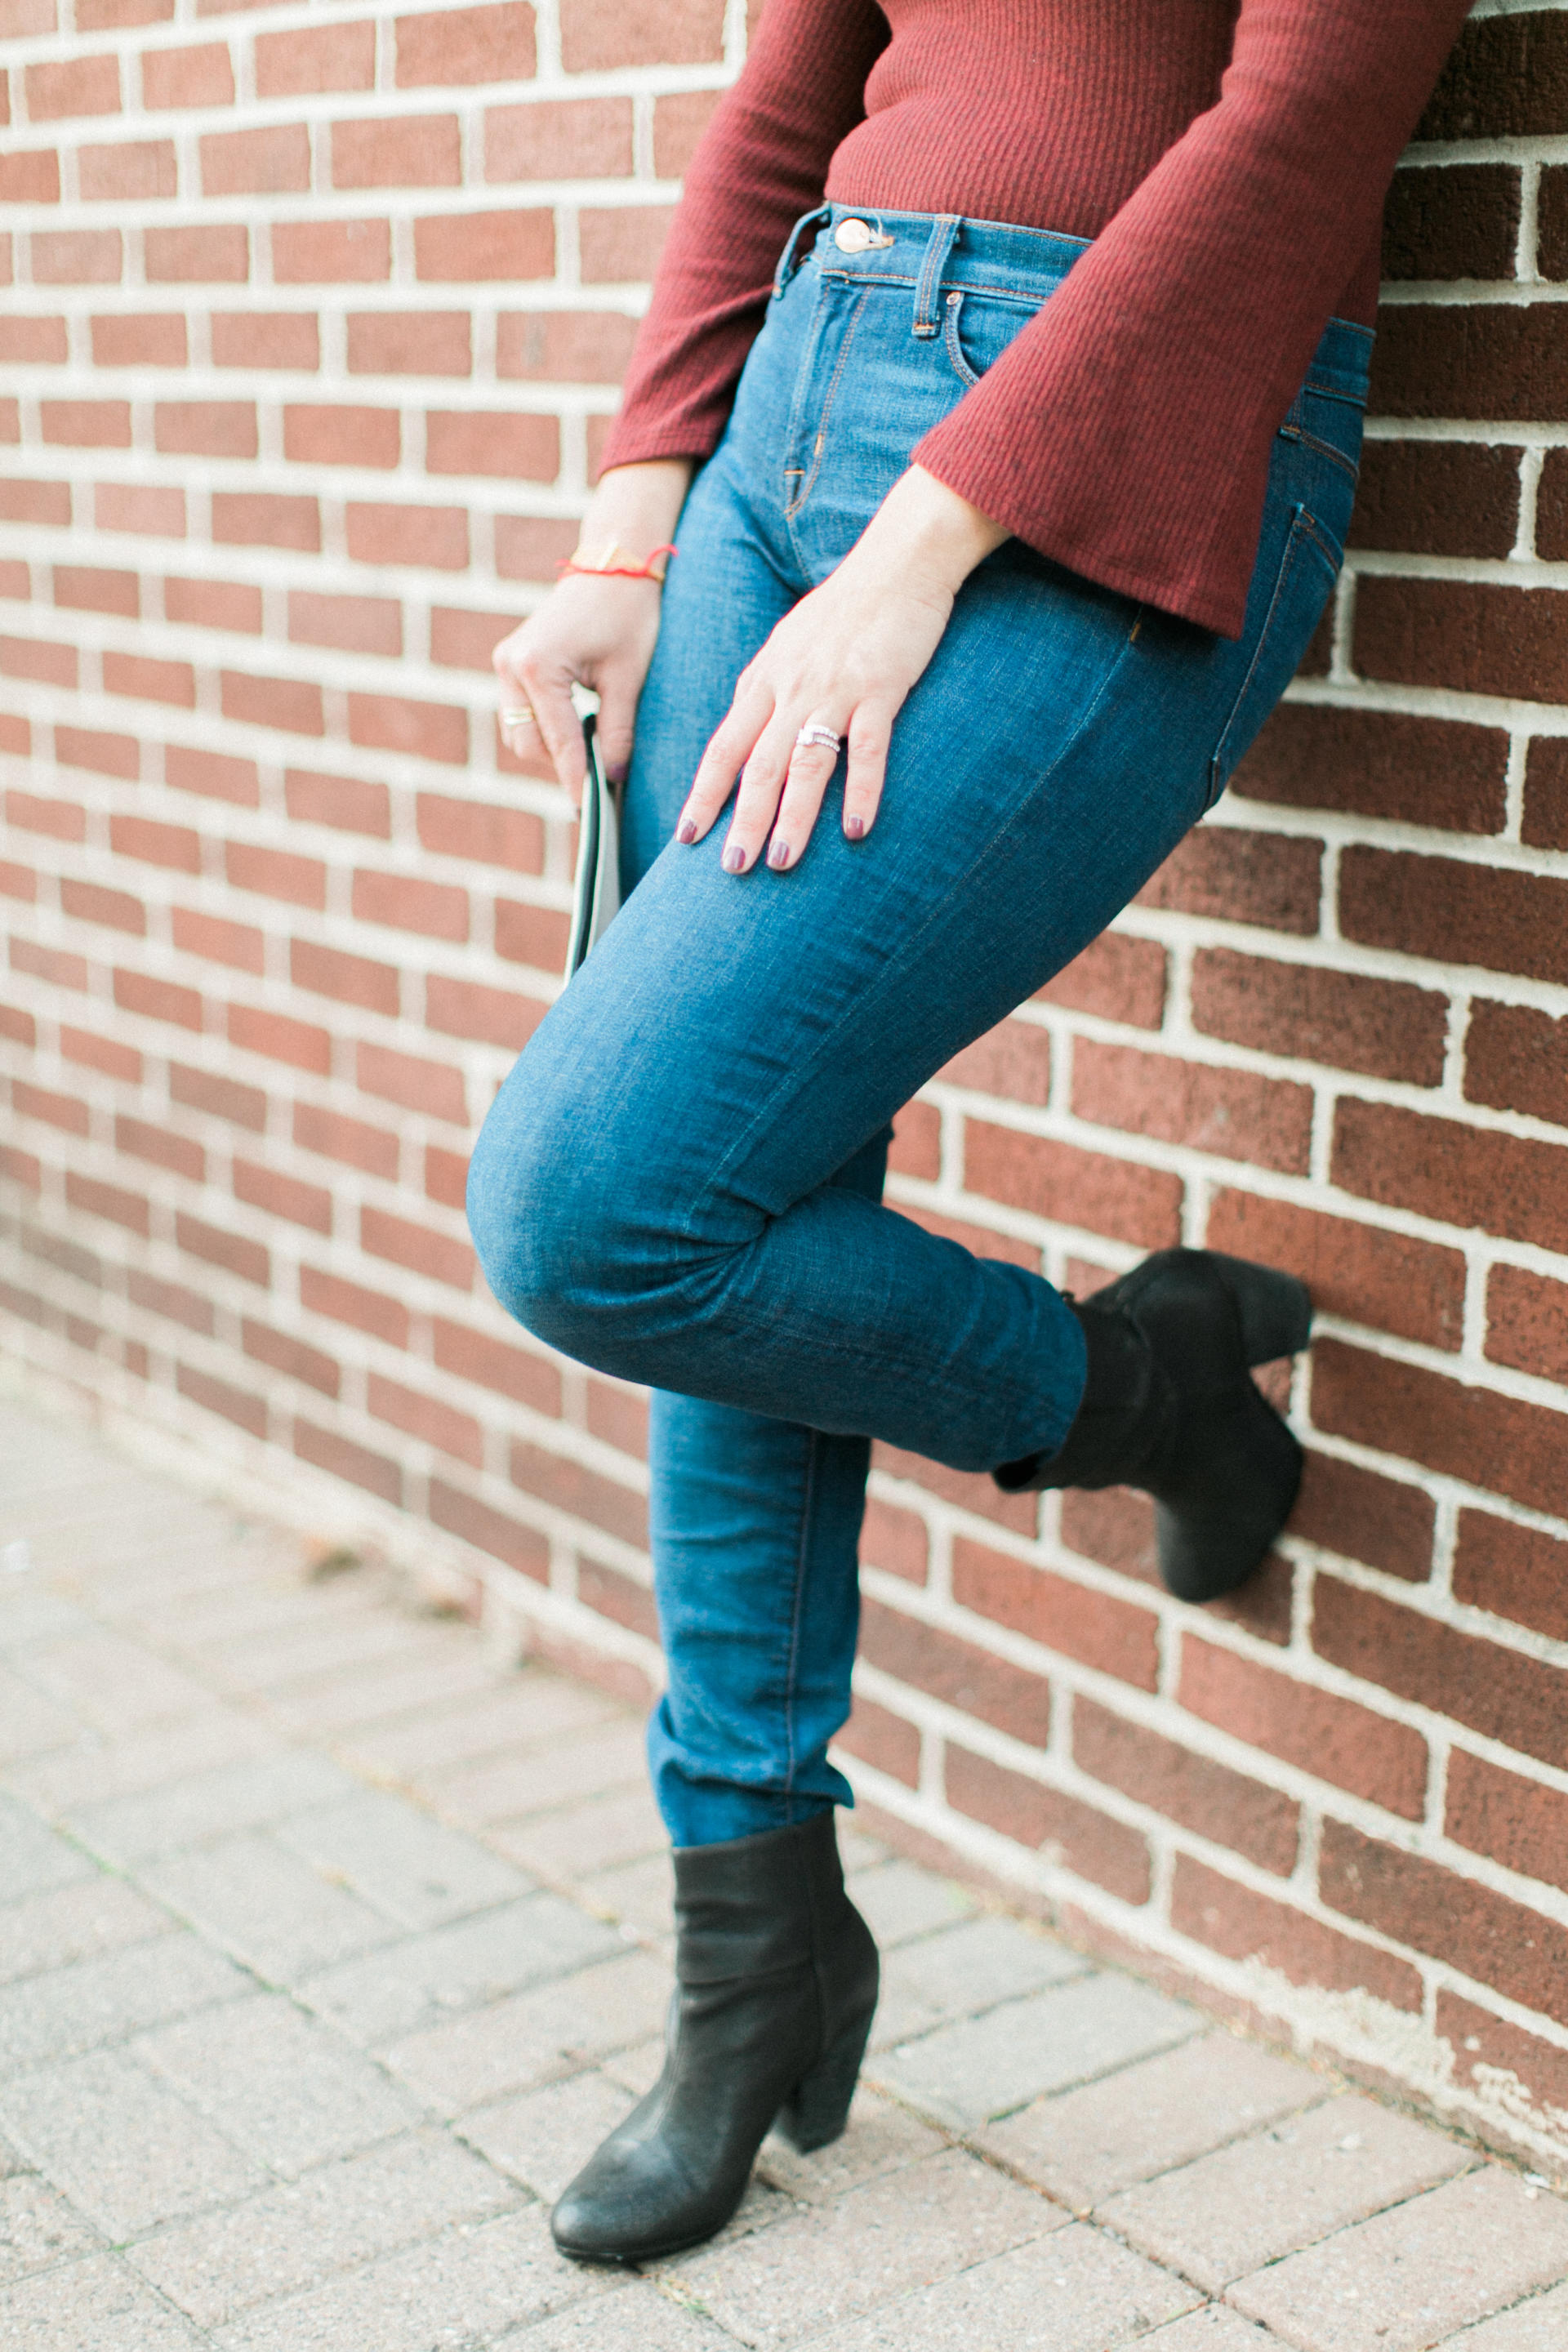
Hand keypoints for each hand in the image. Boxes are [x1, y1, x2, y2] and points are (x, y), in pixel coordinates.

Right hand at [492, 459, 690, 803]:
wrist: (613, 563)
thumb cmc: (628, 613)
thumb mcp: (629, 677)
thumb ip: (618, 731)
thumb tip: (613, 778)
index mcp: (538, 667)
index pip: (558, 742)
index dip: (576, 780)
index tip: (590, 813)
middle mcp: (511, 666)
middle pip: (529, 745)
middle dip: (562, 764)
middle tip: (602, 778)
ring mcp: (506, 664)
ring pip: (521, 733)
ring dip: (552, 747)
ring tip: (594, 750)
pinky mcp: (511, 662)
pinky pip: (522, 714)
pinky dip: (547, 728)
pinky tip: (580, 729)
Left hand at [677, 466, 1007, 870]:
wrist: (897, 561)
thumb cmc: (845, 609)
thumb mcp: (789, 646)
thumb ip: (766, 690)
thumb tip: (743, 735)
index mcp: (765, 680)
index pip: (724, 746)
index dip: (704, 794)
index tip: (686, 836)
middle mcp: (792, 688)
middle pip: (757, 764)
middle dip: (741, 819)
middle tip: (731, 869)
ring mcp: (835, 689)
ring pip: (805, 762)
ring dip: (792, 816)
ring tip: (780, 862)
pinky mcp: (880, 688)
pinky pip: (868, 748)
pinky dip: (863, 791)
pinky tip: (857, 830)